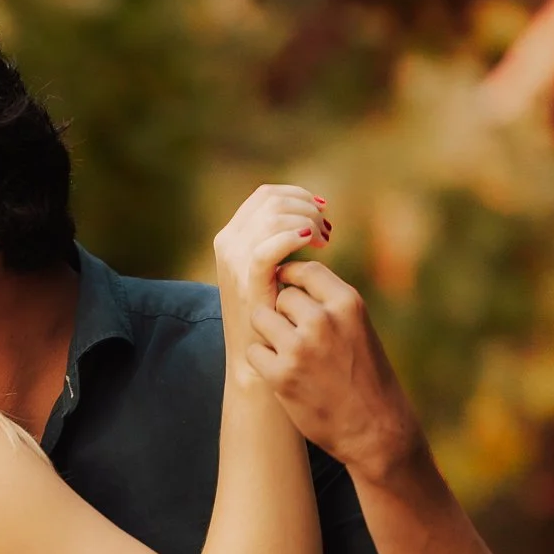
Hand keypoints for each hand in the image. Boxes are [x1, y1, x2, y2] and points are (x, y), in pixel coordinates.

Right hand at [213, 185, 329, 382]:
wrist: (254, 358)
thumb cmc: (268, 316)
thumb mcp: (265, 270)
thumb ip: (277, 240)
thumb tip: (310, 213)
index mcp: (230, 236)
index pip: (266, 195)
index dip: (297, 196)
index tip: (320, 213)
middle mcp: (227, 243)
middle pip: (272, 200)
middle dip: (305, 208)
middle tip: (325, 231)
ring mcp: (234, 261)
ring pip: (274, 216)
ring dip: (306, 221)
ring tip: (322, 242)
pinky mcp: (247, 280)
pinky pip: (269, 246)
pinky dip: (294, 237)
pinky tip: (313, 243)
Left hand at [247, 261, 422, 482]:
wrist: (375, 428)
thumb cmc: (367, 377)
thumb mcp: (358, 329)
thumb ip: (330, 305)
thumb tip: (288, 280)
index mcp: (348, 304)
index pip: (306, 270)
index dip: (291, 276)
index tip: (286, 287)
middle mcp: (324, 320)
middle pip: (282, 295)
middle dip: (283, 313)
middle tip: (295, 337)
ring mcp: (300, 347)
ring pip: (261, 317)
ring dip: (268, 334)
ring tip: (287, 353)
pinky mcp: (282, 375)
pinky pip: (254, 351)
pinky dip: (262, 362)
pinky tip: (282, 374)